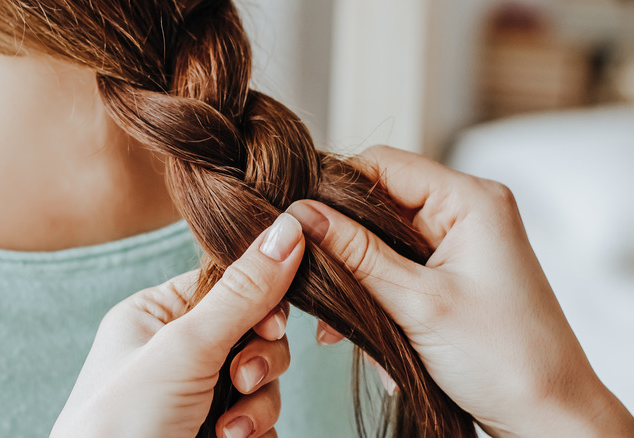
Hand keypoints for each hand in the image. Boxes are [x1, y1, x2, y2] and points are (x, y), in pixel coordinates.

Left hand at [51, 214, 304, 437]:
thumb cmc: (122, 424)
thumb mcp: (184, 348)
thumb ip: (242, 293)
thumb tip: (289, 230)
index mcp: (155, 316)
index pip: (226, 283)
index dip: (259, 299)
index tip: (271, 321)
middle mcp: (177, 351)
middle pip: (254, 331)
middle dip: (259, 359)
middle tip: (242, 378)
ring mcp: (197, 393)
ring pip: (263, 377)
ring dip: (258, 402)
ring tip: (231, 428)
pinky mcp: (215, 429)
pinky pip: (261, 415)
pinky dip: (256, 429)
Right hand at [288, 146, 633, 436]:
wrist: (549, 417)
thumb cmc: (505, 360)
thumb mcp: (416, 303)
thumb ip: (355, 253)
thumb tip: (302, 215)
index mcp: (470, 200)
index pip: (383, 165)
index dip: (334, 189)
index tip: (298, 223)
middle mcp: (467, 211)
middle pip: (379, 204)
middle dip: (344, 246)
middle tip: (314, 281)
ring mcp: (460, 243)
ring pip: (383, 241)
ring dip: (358, 280)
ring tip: (338, 327)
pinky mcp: (453, 273)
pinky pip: (399, 268)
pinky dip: (377, 296)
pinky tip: (366, 336)